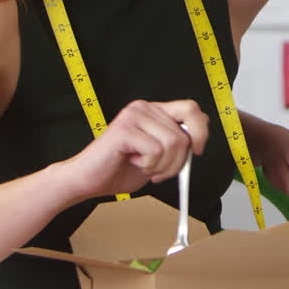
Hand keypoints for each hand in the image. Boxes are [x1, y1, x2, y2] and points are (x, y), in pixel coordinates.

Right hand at [61, 99, 207, 199]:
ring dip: (162, 166)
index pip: (191, 108)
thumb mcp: (158, 156)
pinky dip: (149, 165)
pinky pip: (155, 151)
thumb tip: (197, 140)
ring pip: (172, 144)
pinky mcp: (124, 129)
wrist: (88, 180)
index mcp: (153, 111)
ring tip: (143, 166)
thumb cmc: (120, 169)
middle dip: (178, 161)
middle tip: (161, 172)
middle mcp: (144, 108)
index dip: (201, 130)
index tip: (197, 151)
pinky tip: (133, 162)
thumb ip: (175, 144)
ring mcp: (133, 116)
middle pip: (184, 134)